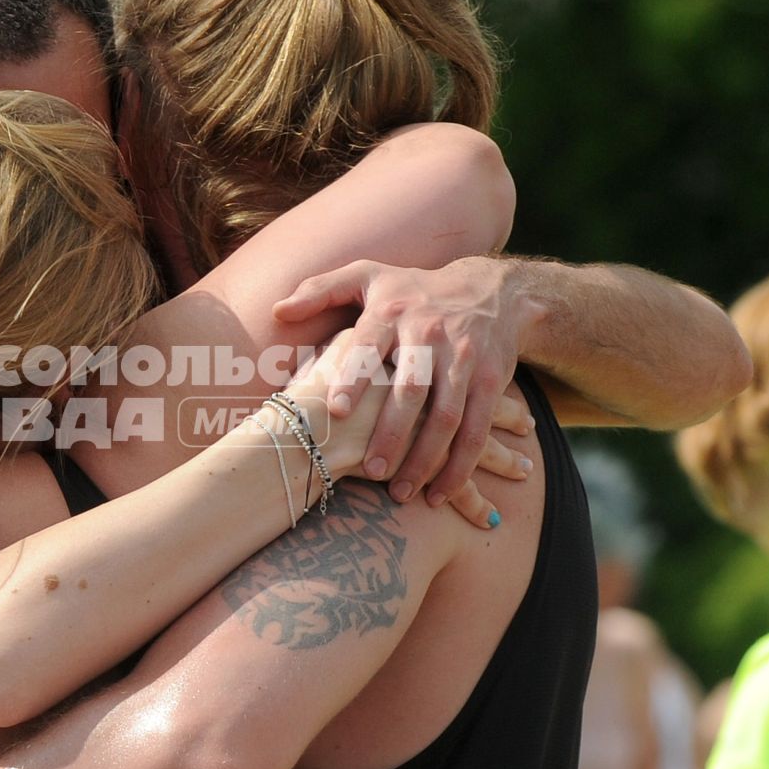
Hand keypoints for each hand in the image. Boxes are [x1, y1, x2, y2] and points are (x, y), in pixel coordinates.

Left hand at [275, 255, 533, 506]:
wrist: (491, 290)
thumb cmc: (412, 290)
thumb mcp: (367, 276)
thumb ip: (320, 291)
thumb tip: (277, 310)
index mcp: (393, 312)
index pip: (371, 344)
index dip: (354, 376)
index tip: (336, 411)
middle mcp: (430, 335)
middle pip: (412, 389)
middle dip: (392, 432)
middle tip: (370, 470)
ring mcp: (463, 360)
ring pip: (447, 416)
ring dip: (426, 458)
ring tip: (401, 492)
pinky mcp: (490, 381)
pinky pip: (477, 428)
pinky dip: (460, 464)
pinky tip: (439, 492)